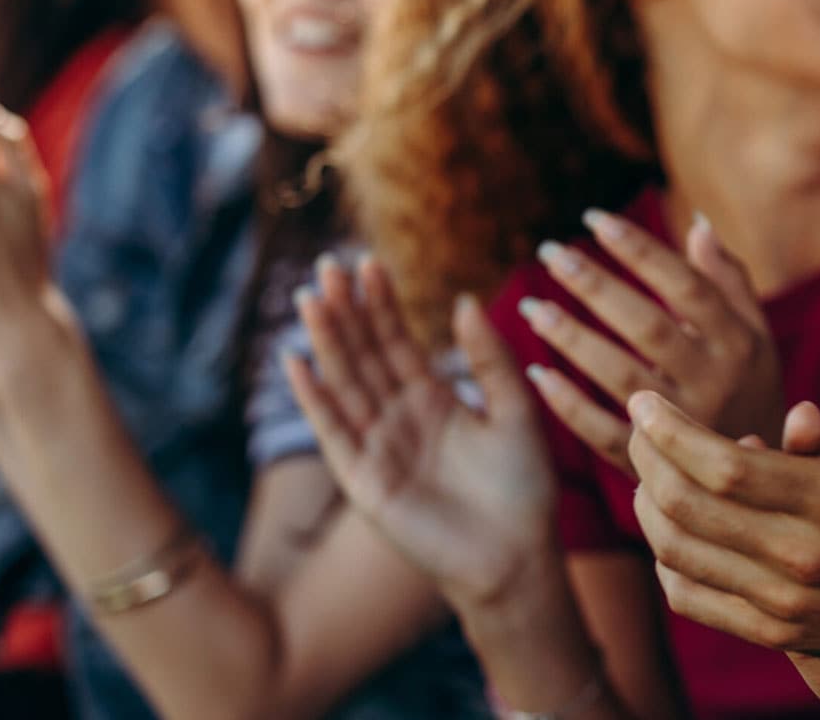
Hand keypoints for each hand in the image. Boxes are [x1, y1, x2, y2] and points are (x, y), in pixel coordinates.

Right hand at [287, 257, 558, 606]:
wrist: (517, 556)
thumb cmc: (523, 489)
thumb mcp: (515, 411)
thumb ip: (490, 359)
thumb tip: (465, 298)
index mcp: (434, 400)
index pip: (399, 342)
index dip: (383, 304)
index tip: (369, 263)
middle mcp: (399, 419)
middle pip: (365, 355)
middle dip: (347, 312)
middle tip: (330, 265)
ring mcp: (378, 448)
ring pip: (346, 384)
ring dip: (327, 342)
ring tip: (312, 297)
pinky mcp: (364, 480)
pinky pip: (334, 432)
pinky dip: (314, 398)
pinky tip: (296, 361)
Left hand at [518, 209, 783, 475]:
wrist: (762, 481)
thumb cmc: (751, 392)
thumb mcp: (756, 336)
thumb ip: (729, 280)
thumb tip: (697, 222)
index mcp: (738, 343)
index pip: (685, 285)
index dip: (640, 249)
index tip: (593, 218)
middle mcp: (714, 382)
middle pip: (647, 325)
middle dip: (595, 286)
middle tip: (549, 251)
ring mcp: (684, 427)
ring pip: (620, 377)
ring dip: (572, 341)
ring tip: (533, 308)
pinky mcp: (655, 465)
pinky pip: (603, 433)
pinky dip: (568, 406)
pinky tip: (536, 374)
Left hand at [625, 296, 819, 675]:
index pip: (720, 466)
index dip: (670, 431)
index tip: (645, 400)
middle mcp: (801, 557)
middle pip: (686, 508)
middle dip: (646, 459)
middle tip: (638, 423)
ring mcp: (786, 602)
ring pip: (681, 555)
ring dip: (649, 507)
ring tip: (647, 467)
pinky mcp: (780, 632)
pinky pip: (695, 600)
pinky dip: (667, 563)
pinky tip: (670, 529)